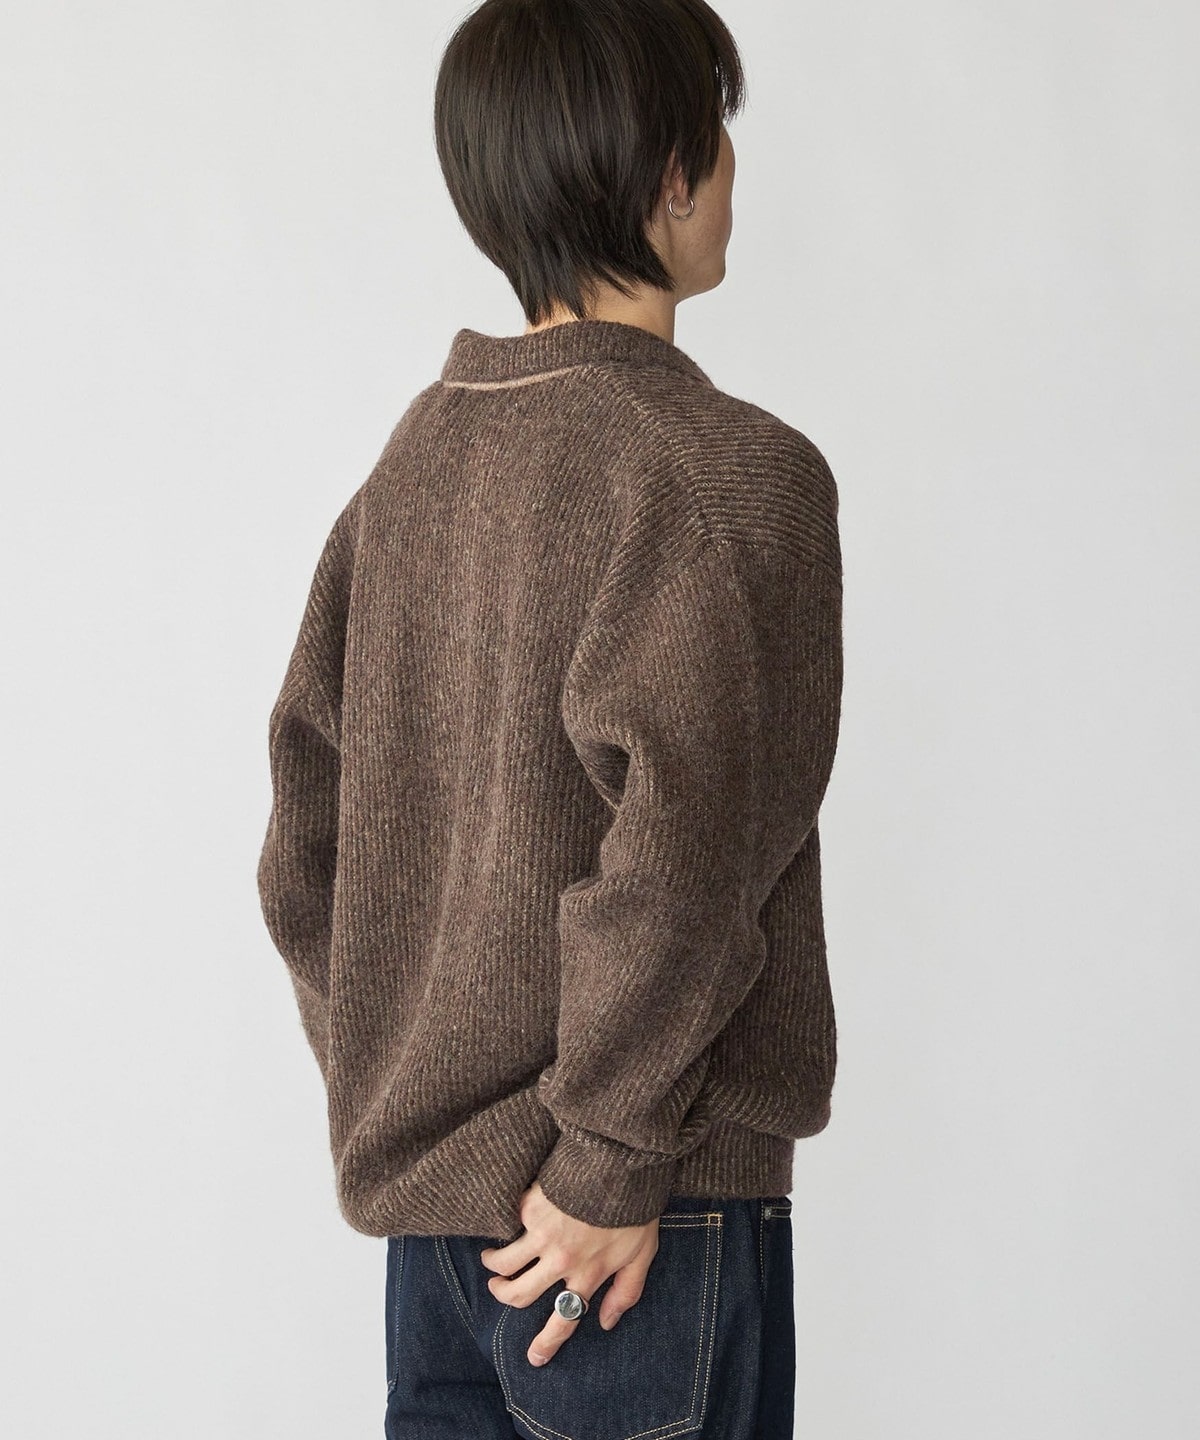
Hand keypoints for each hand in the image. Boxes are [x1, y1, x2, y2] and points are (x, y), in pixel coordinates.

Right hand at [479, 1179, 658, 1366]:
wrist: (620, 1162)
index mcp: (589, 1275)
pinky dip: (502, 1227)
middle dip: (504, 1296)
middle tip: (499, 1289)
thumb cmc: (636, 1208)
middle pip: (519, 1294)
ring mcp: (542, 1235)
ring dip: (492, 1266)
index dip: (546, 1344)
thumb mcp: (643, 1254)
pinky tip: (503, 1221)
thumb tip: (608, 1322)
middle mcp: (561, 1261)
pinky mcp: (530, 1208)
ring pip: (503, 1264)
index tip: (534, 1358)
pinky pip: (507, 1225)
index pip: (564, 1320)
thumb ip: (627, 1291)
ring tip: (491, 1259)